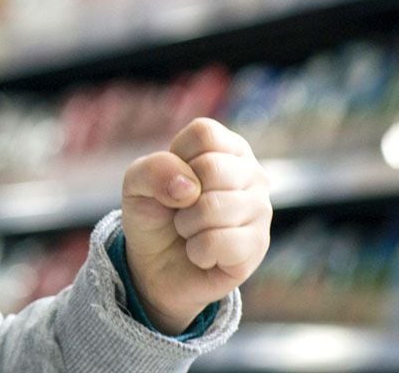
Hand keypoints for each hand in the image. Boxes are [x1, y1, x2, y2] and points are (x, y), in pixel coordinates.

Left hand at [120, 117, 271, 334]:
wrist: (156, 264)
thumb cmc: (154, 213)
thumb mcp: (137, 183)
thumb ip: (154, 169)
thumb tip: (188, 187)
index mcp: (227, 148)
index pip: (205, 134)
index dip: (176, 158)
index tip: (173, 179)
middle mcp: (252, 174)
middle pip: (212, 168)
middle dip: (180, 196)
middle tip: (181, 209)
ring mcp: (261, 211)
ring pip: (215, 207)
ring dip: (186, 225)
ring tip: (190, 231)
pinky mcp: (259, 247)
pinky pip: (220, 243)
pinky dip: (198, 251)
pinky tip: (203, 253)